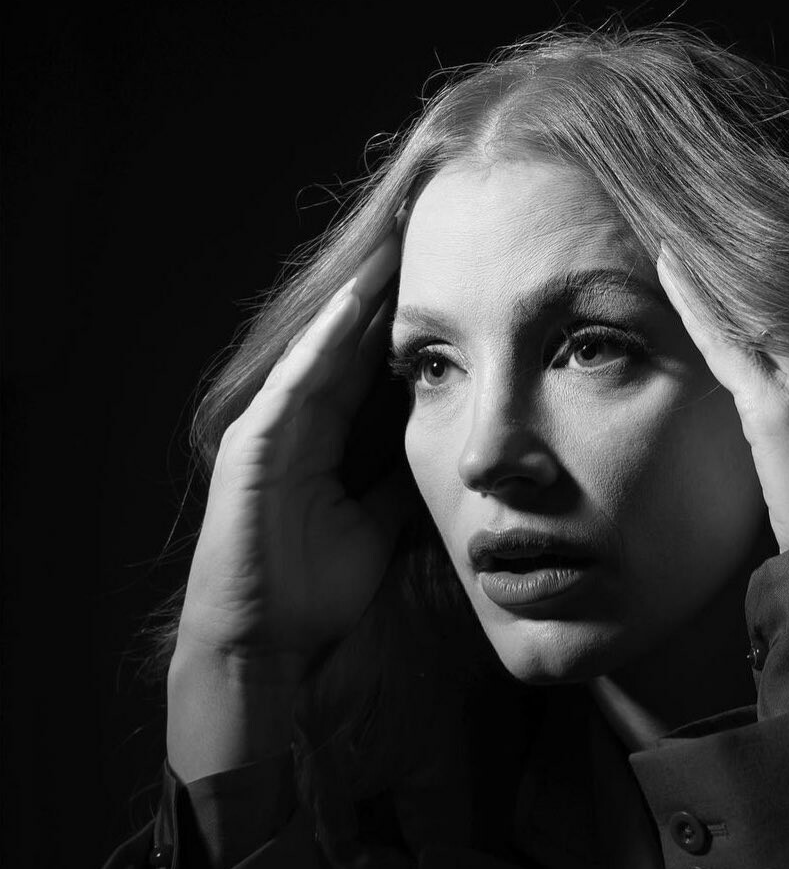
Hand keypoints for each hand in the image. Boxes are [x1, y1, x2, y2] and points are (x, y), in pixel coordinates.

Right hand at [175, 230, 405, 682]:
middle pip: (349, 341)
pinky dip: (320, 347)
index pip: (373, 363)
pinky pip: (294, 386)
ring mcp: (273, 428)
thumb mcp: (380, 522)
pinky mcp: (254, 446)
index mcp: (329, 437)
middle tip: (426, 227)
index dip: (410, 320)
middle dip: (386, 289)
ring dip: (356, 298)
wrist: (269, 641)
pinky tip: (349, 310)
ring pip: (322, 349)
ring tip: (395, 244)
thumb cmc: (316, 588)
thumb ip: (402, 480)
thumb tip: (447, 452)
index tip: (454, 273)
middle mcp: (299, 421)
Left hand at [655, 246, 788, 552]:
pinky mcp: (779, 406)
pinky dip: (694, 301)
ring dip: (708, 268)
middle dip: (735, 252)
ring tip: (673, 234)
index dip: (768, 264)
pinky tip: (667, 265)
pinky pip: (726, 339)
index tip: (740, 227)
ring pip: (750, 303)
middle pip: (778, 287)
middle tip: (692, 217)